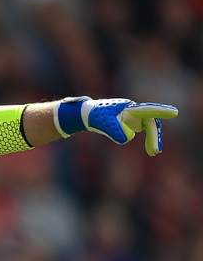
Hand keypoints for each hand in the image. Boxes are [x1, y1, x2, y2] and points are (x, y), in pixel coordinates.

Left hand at [54, 96, 177, 155]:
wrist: (86, 114)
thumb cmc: (95, 116)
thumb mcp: (104, 125)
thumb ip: (115, 131)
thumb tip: (127, 138)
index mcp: (128, 108)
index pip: (148, 110)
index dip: (161, 111)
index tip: (175, 113)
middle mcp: (133, 110)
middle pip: (150, 123)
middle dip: (154, 136)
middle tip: (155, 152)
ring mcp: (132, 116)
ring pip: (148, 127)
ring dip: (151, 139)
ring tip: (153, 153)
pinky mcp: (130, 122)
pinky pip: (141, 130)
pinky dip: (146, 139)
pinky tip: (148, 147)